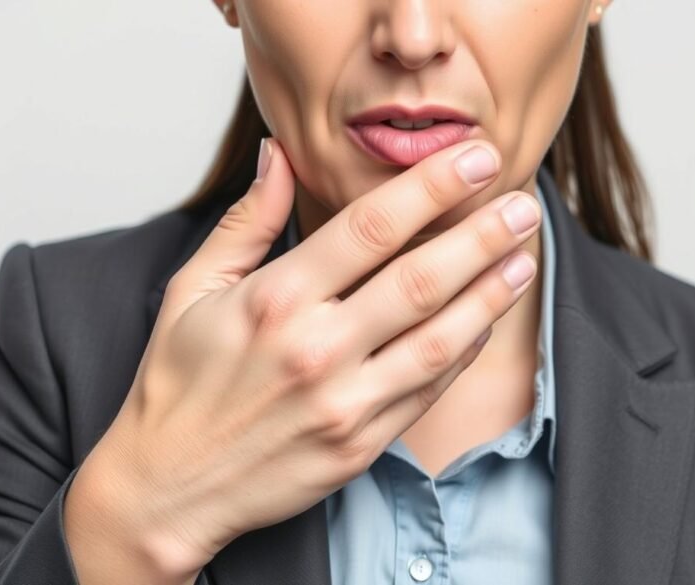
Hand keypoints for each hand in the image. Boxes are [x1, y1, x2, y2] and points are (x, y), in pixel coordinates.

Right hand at [64, 136, 540, 583]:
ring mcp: (343, 402)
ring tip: (526, 255)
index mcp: (274, 299)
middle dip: (483, 234)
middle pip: (422, 279)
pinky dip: (465, 350)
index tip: (475, 158)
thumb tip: (278, 155)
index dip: (433, 187)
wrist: (168, 487)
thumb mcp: (192, 289)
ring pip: (440, 338)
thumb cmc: (177, 384)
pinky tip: (487, 318)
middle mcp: (315, 349)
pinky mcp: (360, 445)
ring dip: (491, 293)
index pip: (371, 227)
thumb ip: (246, 221)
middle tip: (524, 203)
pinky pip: (428, 390)